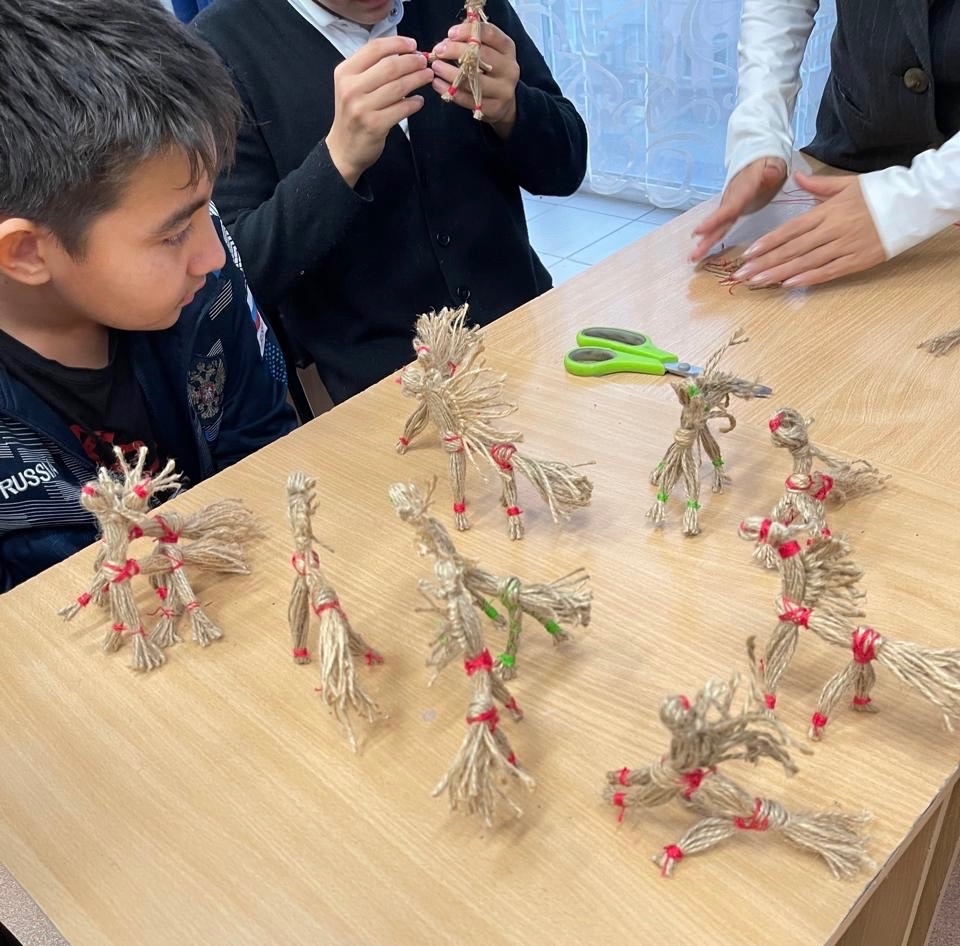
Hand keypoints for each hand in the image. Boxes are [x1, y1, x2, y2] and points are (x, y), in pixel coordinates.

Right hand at [325, 36, 433, 187]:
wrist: (344, 148)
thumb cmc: (353, 114)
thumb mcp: (352, 86)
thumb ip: (370, 69)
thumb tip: (402, 53)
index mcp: (345, 72)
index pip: (374, 49)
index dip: (397, 43)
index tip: (413, 45)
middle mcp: (351, 88)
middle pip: (390, 66)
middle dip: (412, 62)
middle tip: (424, 62)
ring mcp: (362, 107)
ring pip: (398, 87)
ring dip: (417, 79)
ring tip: (427, 76)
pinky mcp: (375, 125)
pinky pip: (401, 109)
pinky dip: (414, 103)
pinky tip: (419, 101)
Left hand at [430, 22, 520, 136]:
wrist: (503, 103)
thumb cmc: (489, 70)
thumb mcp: (487, 50)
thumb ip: (471, 39)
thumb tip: (449, 37)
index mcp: (508, 49)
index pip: (490, 34)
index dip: (468, 31)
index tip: (450, 33)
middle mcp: (509, 69)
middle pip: (482, 56)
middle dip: (456, 51)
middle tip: (438, 50)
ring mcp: (503, 90)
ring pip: (474, 80)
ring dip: (450, 72)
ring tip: (435, 67)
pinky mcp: (494, 108)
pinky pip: (468, 99)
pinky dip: (450, 91)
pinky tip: (437, 83)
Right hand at [690, 157, 787, 261]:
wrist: (759, 158)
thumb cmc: (768, 162)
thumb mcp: (774, 163)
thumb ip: (772, 169)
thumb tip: (770, 173)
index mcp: (743, 192)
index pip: (729, 208)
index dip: (715, 220)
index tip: (699, 231)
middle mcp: (731, 201)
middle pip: (718, 222)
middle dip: (705, 238)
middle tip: (693, 254)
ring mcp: (729, 207)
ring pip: (717, 227)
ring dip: (705, 242)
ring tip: (692, 258)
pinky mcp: (730, 212)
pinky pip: (720, 227)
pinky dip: (710, 239)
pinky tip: (702, 250)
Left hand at [730, 173, 885, 287]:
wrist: (913, 203)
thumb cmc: (879, 193)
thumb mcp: (847, 184)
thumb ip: (818, 186)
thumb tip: (797, 176)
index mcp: (827, 211)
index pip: (791, 229)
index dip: (769, 242)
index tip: (749, 253)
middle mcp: (833, 229)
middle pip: (793, 249)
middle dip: (765, 263)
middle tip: (742, 275)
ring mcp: (845, 246)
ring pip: (806, 263)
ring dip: (779, 274)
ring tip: (758, 282)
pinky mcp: (858, 260)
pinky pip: (829, 271)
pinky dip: (808, 279)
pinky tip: (789, 285)